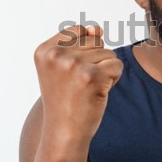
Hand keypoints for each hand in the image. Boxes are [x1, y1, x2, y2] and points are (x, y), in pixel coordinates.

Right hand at [33, 25, 122, 143]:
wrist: (65, 132)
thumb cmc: (66, 99)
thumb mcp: (64, 67)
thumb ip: (79, 42)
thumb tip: (97, 29)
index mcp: (44, 50)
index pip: (79, 30)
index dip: (85, 51)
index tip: (72, 73)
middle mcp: (56, 55)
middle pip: (96, 41)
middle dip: (96, 61)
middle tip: (81, 84)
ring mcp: (73, 65)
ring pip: (108, 53)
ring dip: (105, 71)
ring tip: (88, 88)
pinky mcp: (91, 76)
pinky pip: (117, 65)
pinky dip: (114, 79)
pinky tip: (98, 92)